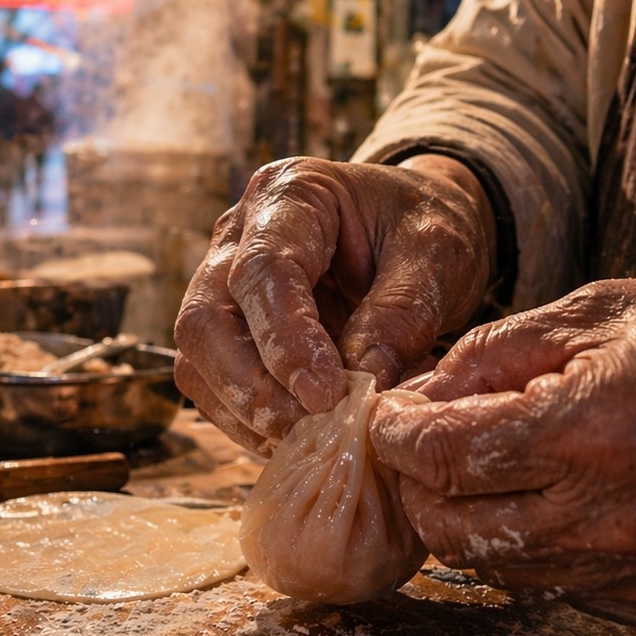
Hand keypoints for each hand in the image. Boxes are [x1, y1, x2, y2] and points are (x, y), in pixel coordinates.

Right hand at [174, 155, 493, 453]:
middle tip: (312, 428)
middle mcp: (238, 237)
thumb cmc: (425, 229)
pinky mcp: (229, 333)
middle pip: (205, 320)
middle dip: (250, 386)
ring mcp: (223, 285)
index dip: (286, 339)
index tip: (327, 395)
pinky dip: (250, 422)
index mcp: (291, 195)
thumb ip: (401, 314)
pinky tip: (298, 438)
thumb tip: (361, 382)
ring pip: (198, 359)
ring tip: (310, 440)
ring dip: (246, 412)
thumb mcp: (436, 256)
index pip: (261, 270)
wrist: (416, 233)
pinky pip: (214, 385)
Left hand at [368, 278, 635, 632]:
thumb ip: (498, 353)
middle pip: (452, 529)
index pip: (445, 456)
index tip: (386, 415)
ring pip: (497, 566)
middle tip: (426, 441)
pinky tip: (566, 493)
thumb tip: (418, 394)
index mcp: (595, 428)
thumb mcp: (608, 309)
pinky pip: (558, 584)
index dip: (397, 435)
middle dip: (420, 483)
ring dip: (474, 515)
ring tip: (493, 461)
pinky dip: (538, 543)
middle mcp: (613, 517)